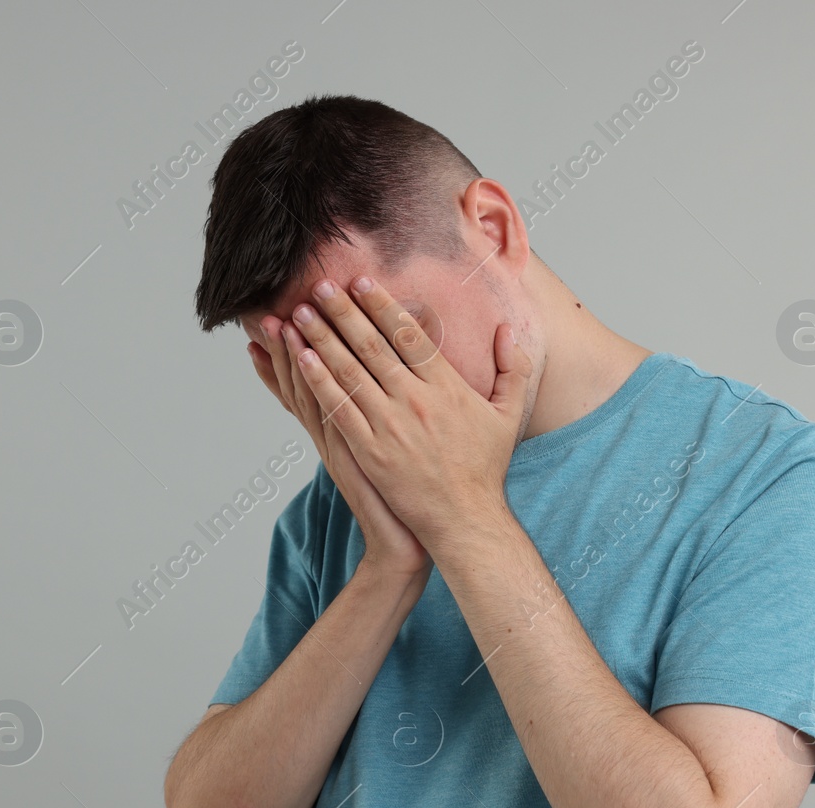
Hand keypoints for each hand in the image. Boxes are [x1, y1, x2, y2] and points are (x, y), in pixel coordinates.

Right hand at [245, 315, 430, 581]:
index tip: (276, 322)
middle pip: (304, 380)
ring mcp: (339, 441)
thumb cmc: (403, 496)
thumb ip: (379, 419)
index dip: (291, 354)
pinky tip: (304, 359)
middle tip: (266, 313)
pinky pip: (327, 410)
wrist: (402, 540)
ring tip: (280, 323)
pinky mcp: (352, 452)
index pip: (311, 382)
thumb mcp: (382, 452)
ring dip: (294, 356)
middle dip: (285, 346)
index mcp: (342, 427)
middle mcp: (334, 431)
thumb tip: (384, 387)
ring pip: (311, 390)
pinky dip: (314, 385)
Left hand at [286, 276, 532, 553]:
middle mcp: (415, 400)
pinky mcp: (369, 451)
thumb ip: (514, 368)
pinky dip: (319, 381)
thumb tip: (507, 329)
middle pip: (372, 345)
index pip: (408, 334)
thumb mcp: (510, 414)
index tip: (360, 281)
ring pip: (349, 372)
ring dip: (322, 339)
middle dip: (343, 312)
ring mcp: (389, 426)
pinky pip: (339, 409)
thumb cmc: (485, 468)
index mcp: (446, 386)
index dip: (382, 305)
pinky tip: (301, 360)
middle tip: (319, 285)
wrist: (464, 520)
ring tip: (300, 314)